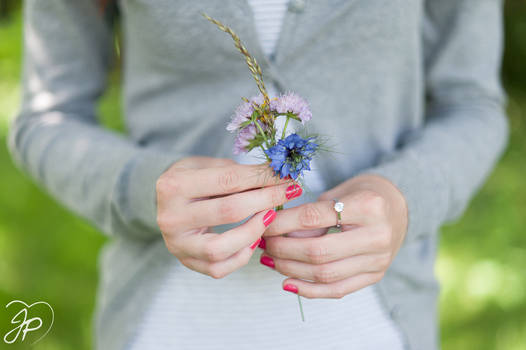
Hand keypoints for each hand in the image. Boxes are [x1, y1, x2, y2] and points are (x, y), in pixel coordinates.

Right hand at [156, 156, 301, 278]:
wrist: (164, 202)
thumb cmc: (192, 179)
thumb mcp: (206, 165)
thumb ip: (236, 172)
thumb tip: (276, 176)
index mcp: (173, 185)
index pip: (228, 180)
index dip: (262, 178)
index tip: (285, 175)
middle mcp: (170, 216)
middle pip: (229, 211)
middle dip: (266, 200)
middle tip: (289, 192)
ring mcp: (176, 243)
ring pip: (220, 248)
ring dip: (253, 232)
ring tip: (271, 217)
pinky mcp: (184, 261)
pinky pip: (218, 268)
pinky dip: (242, 256)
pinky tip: (255, 240)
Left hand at [260, 174, 407, 297]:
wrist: (399, 207)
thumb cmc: (363, 194)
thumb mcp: (337, 192)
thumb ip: (311, 214)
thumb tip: (277, 235)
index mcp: (368, 206)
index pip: (313, 218)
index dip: (282, 223)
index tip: (262, 223)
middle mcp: (377, 236)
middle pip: (318, 252)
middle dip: (283, 249)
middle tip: (263, 243)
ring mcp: (379, 260)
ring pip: (325, 274)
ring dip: (290, 270)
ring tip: (270, 260)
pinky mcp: (375, 276)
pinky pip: (337, 290)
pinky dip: (309, 290)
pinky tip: (287, 283)